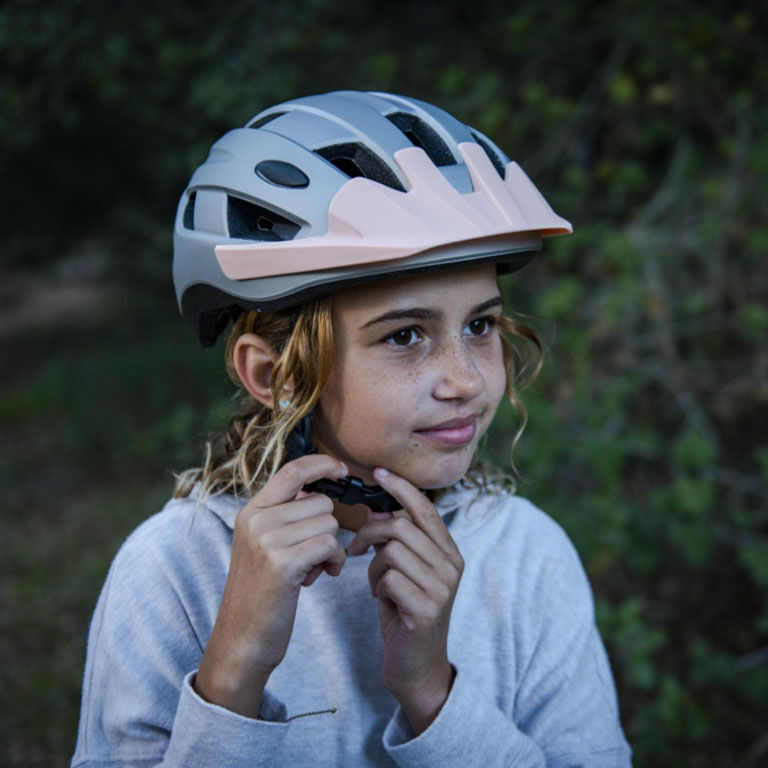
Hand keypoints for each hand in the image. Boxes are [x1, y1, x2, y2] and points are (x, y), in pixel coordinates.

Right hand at [195, 454, 347, 717]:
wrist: (242, 640)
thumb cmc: (262, 593)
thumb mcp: (263, 546)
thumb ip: (284, 516)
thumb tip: (315, 488)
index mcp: (251, 512)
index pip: (291, 470)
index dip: (321, 464)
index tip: (342, 470)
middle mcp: (256, 520)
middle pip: (320, 502)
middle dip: (327, 527)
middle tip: (311, 556)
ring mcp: (267, 541)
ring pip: (329, 523)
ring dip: (332, 547)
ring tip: (312, 568)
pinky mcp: (282, 563)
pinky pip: (330, 545)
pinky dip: (336, 560)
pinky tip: (324, 574)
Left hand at [347, 467, 463, 734]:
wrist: (417, 667)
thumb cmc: (406, 613)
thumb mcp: (406, 571)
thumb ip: (399, 542)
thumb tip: (378, 511)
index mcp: (449, 552)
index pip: (426, 509)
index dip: (401, 488)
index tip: (379, 473)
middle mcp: (451, 566)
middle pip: (402, 527)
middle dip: (371, 533)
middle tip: (357, 548)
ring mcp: (442, 588)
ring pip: (393, 551)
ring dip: (374, 566)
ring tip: (377, 584)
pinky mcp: (426, 610)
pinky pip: (390, 578)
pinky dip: (378, 585)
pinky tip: (382, 599)